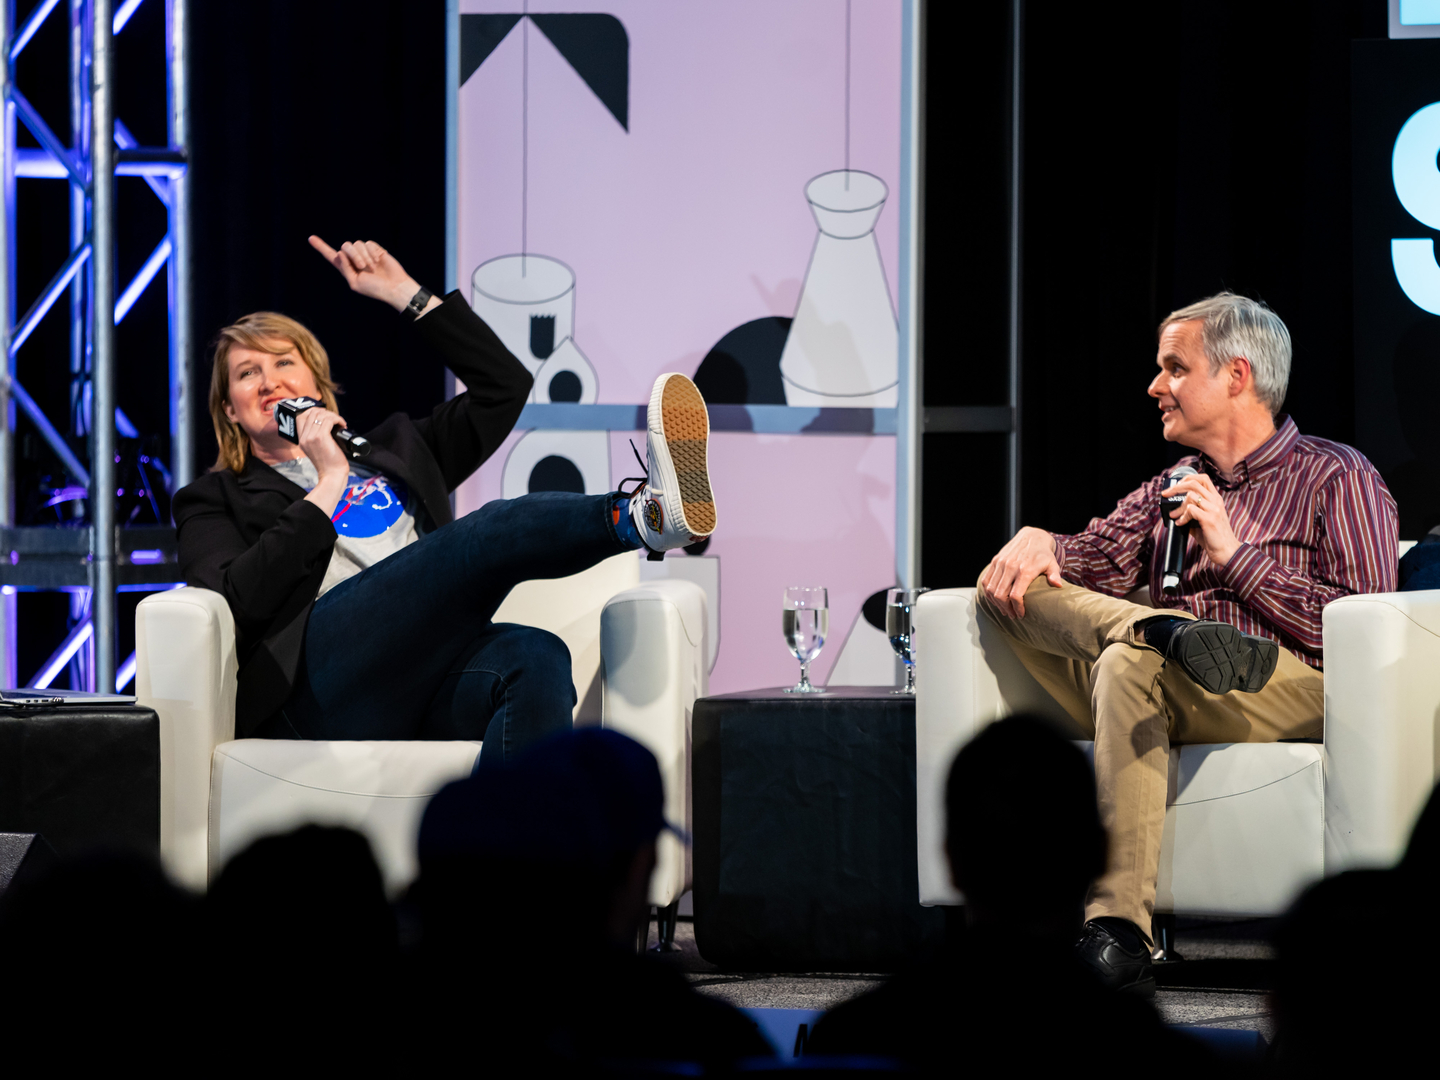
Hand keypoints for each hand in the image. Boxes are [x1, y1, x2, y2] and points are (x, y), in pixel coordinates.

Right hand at [296, 405, 350, 516]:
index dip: (314, 412)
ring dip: (334, 416)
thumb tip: (327, 423)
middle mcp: (304, 437)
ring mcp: (311, 437)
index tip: (326, 416)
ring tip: (340, 423)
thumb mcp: (316, 449)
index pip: (301, 417)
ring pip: (321, 415)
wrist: (332, 476)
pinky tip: (343, 425)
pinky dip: (338, 419)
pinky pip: (329, 420)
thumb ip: (315, 437)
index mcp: (301, 439)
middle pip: (312, 413)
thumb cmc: (329, 464)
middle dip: (327, 413)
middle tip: (336, 420)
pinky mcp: (321, 438)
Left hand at [307, 235, 438, 315]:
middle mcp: (354, 259)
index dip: (321, 247)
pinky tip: (378, 261)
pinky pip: (369, 244)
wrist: (394, 287)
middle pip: (345, 246)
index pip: (331, 256)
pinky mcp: (376, 249)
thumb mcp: (355, 283)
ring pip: (357, 244)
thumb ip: (345, 268)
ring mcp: (365, 253)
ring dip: (364, 256)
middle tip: (363, 267)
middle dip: (353, 255)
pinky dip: (373, 253)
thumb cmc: (375, 289)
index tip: (311, 238)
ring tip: (373, 267)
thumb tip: (340, 252)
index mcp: (347, 268)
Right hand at [980, 526, 1062, 617]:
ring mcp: (1001, 564)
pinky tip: (995, 599)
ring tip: (1004, 609)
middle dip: (1006, 608)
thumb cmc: (1043, 554)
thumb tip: (1058, 586)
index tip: (1020, 615)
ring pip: (991, 589)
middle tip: (1012, 615)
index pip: (1015, 595)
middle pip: (1000, 595)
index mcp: (1025, 570)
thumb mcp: (1052, 564)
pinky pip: (986, 581)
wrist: (1031, 536)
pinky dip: (988, 593)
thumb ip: (1054, 575)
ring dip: (996, 602)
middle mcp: (1010, 567)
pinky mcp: (995, 561)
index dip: (1017, 608)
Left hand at [1162, 472, 1240, 565]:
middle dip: (1176, 487)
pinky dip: (1182, 516)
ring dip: (1179, 506)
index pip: (1203, 478)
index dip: (1188, 478)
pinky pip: (1191, 510)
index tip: (1176, 485)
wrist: (1226, 551)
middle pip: (1194, 482)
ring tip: (1175, 516)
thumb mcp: (1202, 520)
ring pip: (1191, 496)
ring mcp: (1213, 509)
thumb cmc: (1214, 536)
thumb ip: (1191, 512)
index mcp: (1216, 499)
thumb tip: (1174, 510)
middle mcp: (1216, 501)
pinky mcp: (1209, 519)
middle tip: (1166, 494)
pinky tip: (1181, 524)